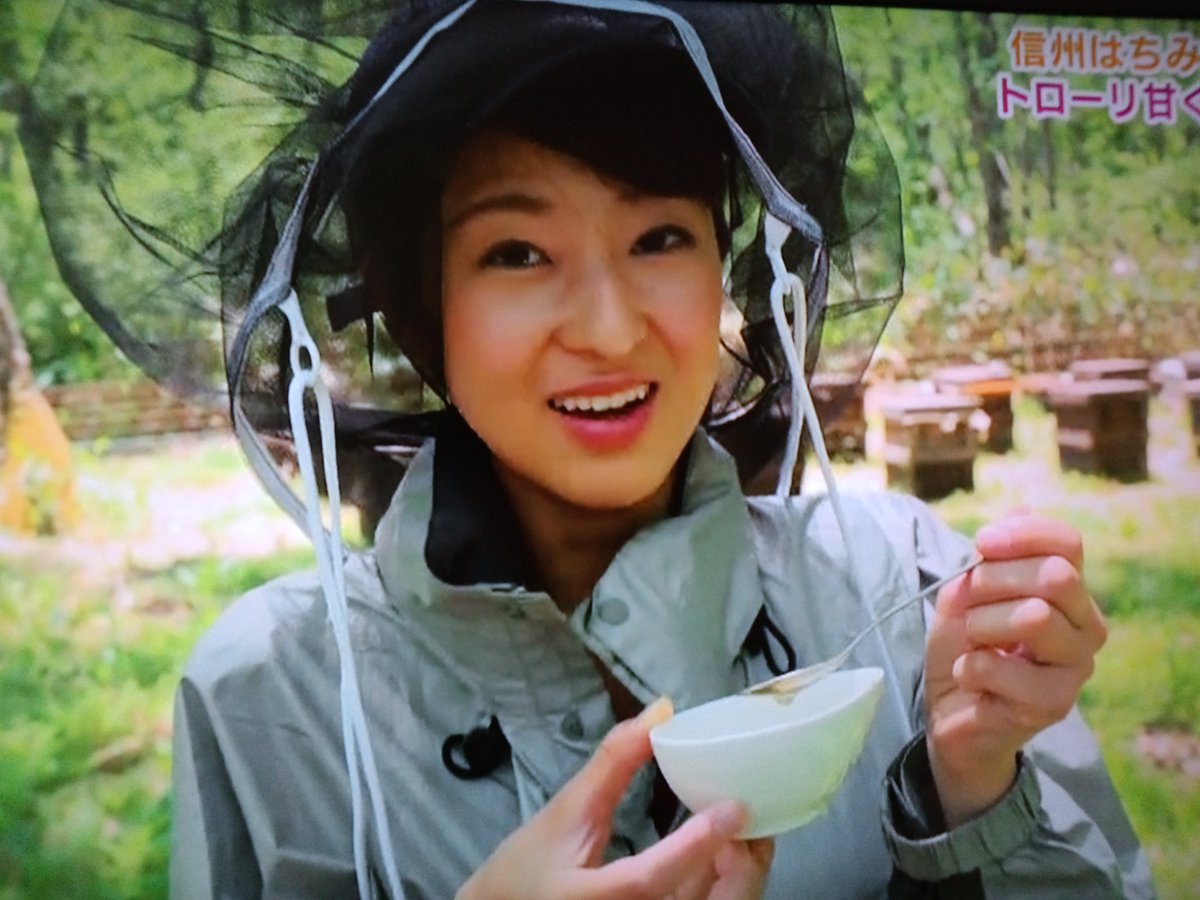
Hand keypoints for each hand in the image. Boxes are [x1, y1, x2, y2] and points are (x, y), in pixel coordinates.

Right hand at [457, 698, 774, 899]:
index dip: (696, 843)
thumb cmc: (526, 869)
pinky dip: (719, 881)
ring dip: (737, 871)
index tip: (733, 808)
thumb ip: (612, 763)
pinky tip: (722, 847)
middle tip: (748, 813)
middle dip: (743, 864)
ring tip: (739, 823)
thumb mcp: (564, 811)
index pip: (652, 878)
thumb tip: (659, 712)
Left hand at [923, 513, 1106, 827]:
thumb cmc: (967, 647)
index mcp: (1071, 593)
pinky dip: (967, 667)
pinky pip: (998, 666)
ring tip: (973, 644)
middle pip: (1055, 576)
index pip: (1068, 544)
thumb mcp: (968, 592)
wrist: (952, 710)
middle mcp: (1087, 628)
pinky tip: (970, 677)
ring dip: (981, 626)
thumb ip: (993, 558)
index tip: (981, 543)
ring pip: (1035, 617)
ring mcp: (1075, 669)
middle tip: (970, 606)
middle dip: (993, 582)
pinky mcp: (1053, 705)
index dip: (1022, 535)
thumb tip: (1021, 512)